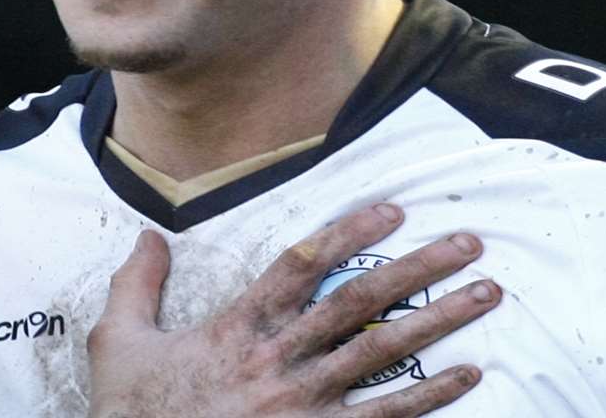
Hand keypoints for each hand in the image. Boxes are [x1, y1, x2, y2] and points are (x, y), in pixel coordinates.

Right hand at [85, 204, 496, 417]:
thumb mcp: (118, 342)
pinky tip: (469, 374)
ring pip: (384, 352)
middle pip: (360, 300)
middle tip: (470, 243)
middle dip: (420, 267)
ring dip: (440, 320)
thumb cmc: (133, 413)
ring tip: (487, 295)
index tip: (393, 209)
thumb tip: (148, 236)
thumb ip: (137, 284)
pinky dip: (430, 395)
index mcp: (237, 327)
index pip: (302, 263)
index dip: (350, 231)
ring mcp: (304, 405)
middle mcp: (278, 359)